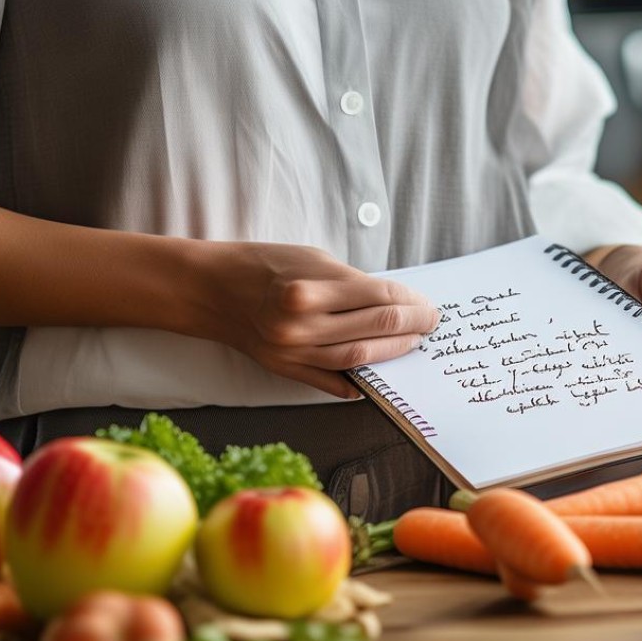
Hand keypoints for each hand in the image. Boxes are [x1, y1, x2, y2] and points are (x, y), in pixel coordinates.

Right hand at [205, 243, 439, 397]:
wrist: (211, 289)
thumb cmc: (264, 265)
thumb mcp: (313, 259)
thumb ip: (352, 284)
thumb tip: (394, 303)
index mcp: (311, 288)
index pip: (381, 298)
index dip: (413, 303)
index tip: (428, 305)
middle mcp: (302, 324)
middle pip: (377, 328)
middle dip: (412, 325)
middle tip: (430, 322)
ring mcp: (294, 351)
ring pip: (361, 358)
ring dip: (393, 351)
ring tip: (412, 343)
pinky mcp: (286, 369)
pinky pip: (332, 380)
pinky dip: (359, 379)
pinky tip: (379, 374)